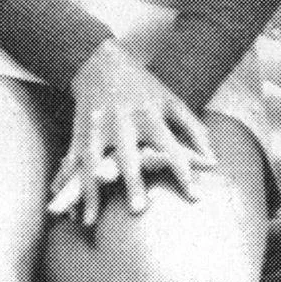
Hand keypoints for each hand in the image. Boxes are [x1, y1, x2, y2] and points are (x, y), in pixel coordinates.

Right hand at [51, 39, 216, 227]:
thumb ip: (193, 129)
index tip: (196, 198)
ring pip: (92, 162)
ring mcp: (97, 126)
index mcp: (148, 114)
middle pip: (127, 154)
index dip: (185, 172)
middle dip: (132, 181)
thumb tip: (214, 161)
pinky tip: (68, 208)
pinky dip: (66, 184)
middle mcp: (122, 120)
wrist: (99, 60)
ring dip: (90, 192)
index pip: (171, 147)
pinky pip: (72, 162)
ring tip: (91, 221)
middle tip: (138, 210)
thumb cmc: (142, 85)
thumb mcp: (170, 100)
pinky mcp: (79, 131)